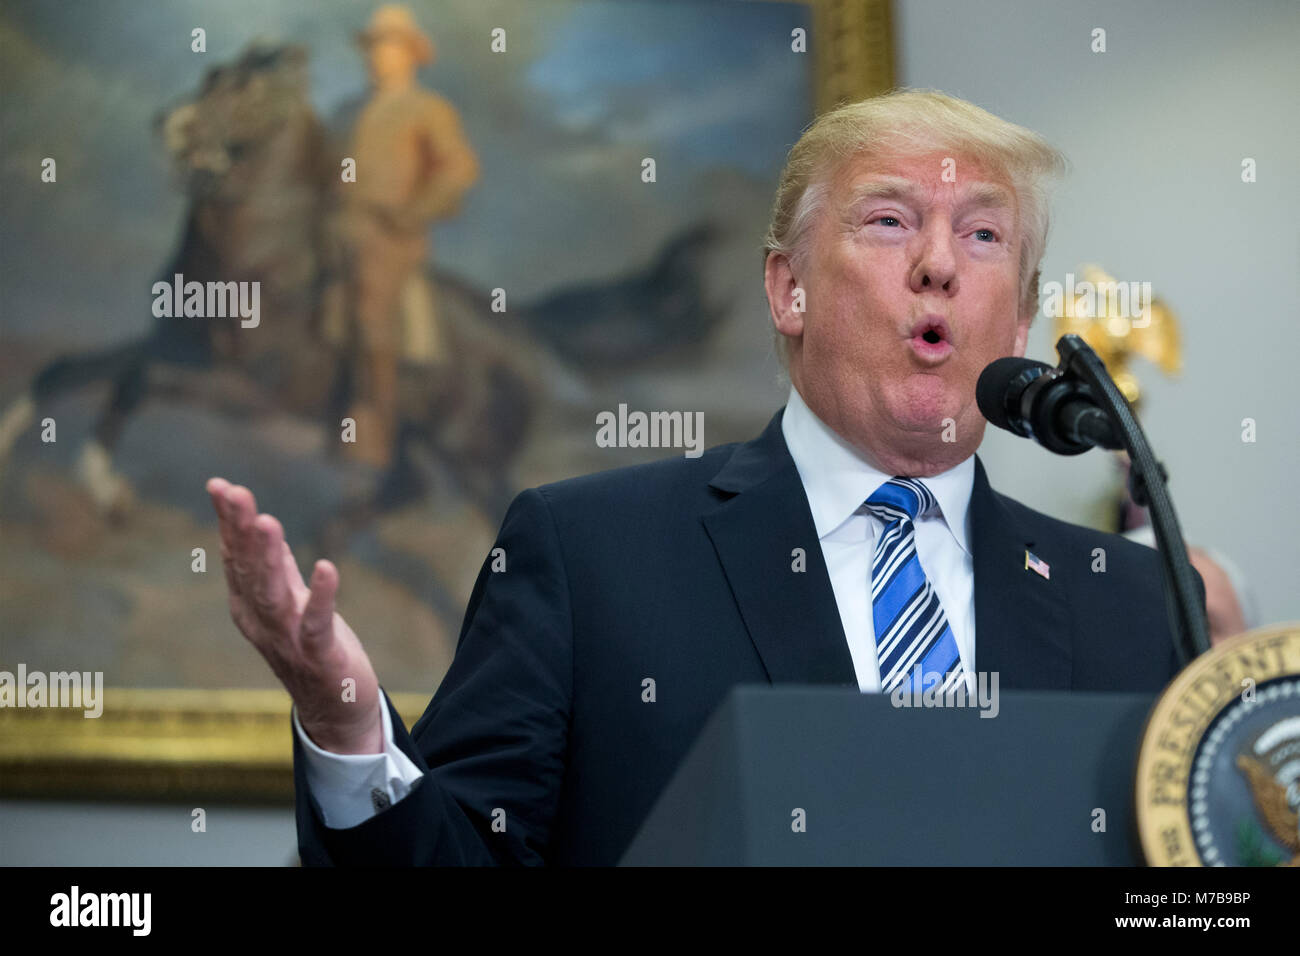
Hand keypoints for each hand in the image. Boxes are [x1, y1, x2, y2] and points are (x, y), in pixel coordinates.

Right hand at [206, 477, 382, 753]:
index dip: (229, 522)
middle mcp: (262, 622)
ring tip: (266, 522)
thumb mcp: (289, 601)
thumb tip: (260, 529)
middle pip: (248, 571)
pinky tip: (326, 567)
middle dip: (240, 531)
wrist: (334, 709)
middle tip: (235, 493)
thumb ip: (275, 567)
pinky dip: (322, 597)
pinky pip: (318, 624)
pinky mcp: (321, 656)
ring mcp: (288, 640)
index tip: (221, 485)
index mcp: (251, 606)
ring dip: (268, 559)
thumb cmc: (311, 649)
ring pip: (273, 595)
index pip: (236, 557)